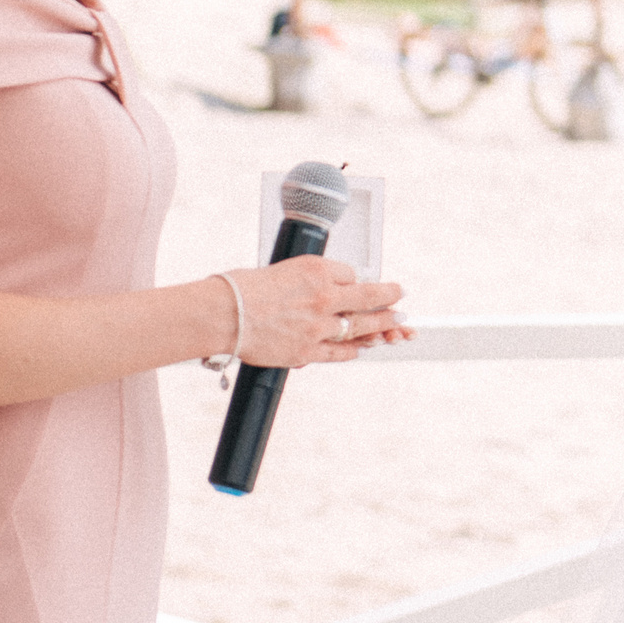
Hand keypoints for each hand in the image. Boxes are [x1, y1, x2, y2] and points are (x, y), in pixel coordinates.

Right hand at [227, 256, 410, 367]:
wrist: (222, 314)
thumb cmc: (243, 288)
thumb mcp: (283, 269)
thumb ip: (309, 279)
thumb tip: (326, 283)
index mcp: (317, 270)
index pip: (351, 274)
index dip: (357, 280)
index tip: (364, 283)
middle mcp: (324, 297)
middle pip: (369, 297)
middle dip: (389, 298)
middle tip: (401, 297)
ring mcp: (319, 326)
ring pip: (361, 326)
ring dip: (382, 325)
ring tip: (397, 324)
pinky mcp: (308, 351)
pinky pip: (341, 352)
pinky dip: (353, 350)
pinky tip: (361, 348)